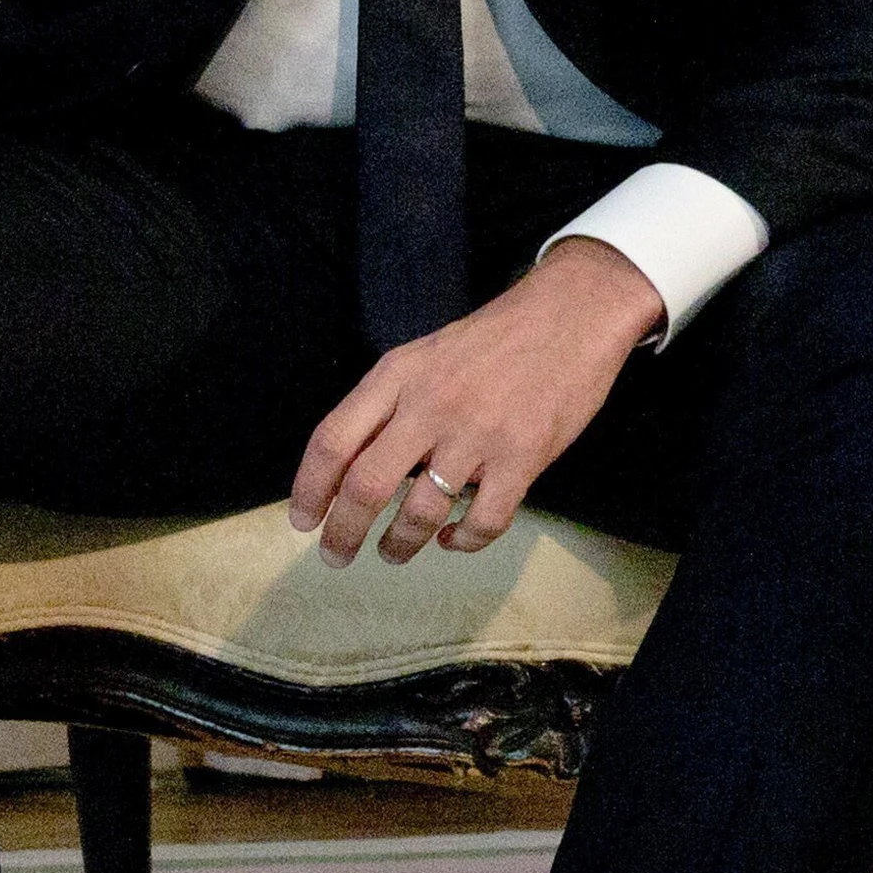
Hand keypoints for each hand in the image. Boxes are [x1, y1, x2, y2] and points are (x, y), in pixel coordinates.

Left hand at [288, 237, 665, 564]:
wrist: (569, 316)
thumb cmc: (490, 340)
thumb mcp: (421, 356)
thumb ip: (385, 404)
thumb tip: (347, 465)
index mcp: (395, 377)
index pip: (332, 441)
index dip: (309, 488)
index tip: (302, 521)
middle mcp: (428, 407)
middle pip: (366, 485)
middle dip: (343, 532)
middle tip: (335, 556)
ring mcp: (477, 435)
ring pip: (421, 511)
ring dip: (400, 543)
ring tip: (392, 553)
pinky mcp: (523, 458)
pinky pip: (484, 521)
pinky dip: (462, 541)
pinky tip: (452, 540)